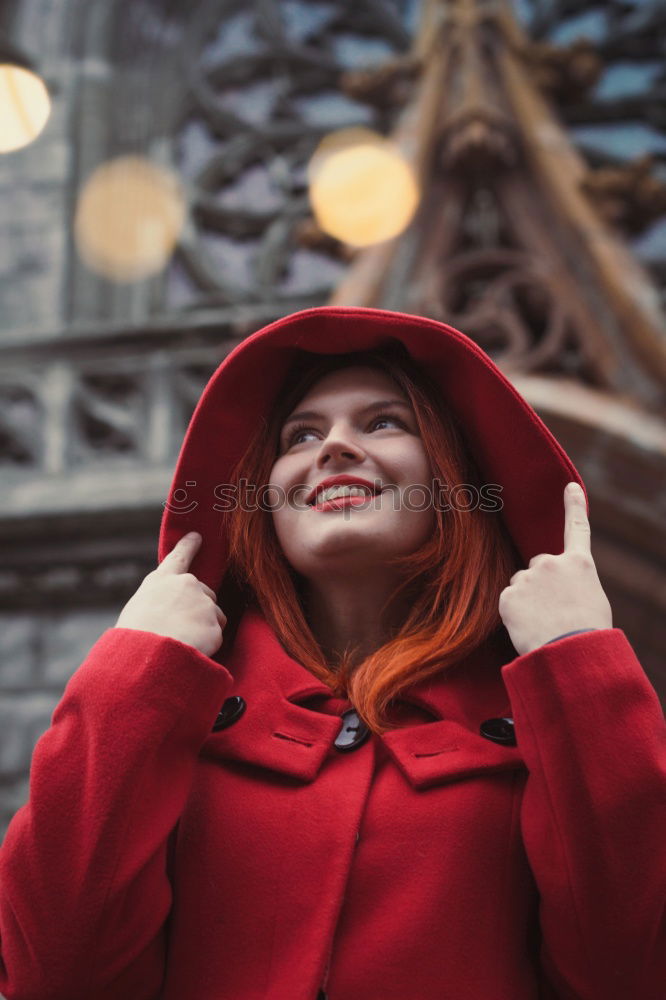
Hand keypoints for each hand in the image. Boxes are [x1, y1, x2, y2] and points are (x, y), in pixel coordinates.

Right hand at [115, 532, 226, 656]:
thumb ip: (158, 603)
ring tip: (182, 642)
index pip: (179, 557)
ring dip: (204, 628)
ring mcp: (204, 603)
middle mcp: (187, 585)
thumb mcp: (138, 610)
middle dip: (199, 609)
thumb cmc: (134, 637)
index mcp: (162, 580)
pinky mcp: (215, 624)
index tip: (197, 536)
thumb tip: (167, 613)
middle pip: (205, 594)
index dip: (188, 546)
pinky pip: (215, 636)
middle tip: (180, 629)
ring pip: (214, 615)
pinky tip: (190, 650)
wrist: (146, 655)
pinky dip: (207, 645)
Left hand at [498, 483, 612, 655]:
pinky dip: (514, 615)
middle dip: (539, 585)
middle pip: (537, 568)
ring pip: (520, 585)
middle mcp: (551, 563)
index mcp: (579, 564)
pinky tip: (529, 627)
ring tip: (542, 623)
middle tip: (551, 611)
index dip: (573, 506)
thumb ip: (574, 585)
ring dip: (526, 600)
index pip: (577, 529)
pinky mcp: (508, 595)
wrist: (569, 652)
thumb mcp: (592, 601)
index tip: (570, 486)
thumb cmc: (587, 634)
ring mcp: (527, 577)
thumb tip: (561, 590)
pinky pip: (508, 602)